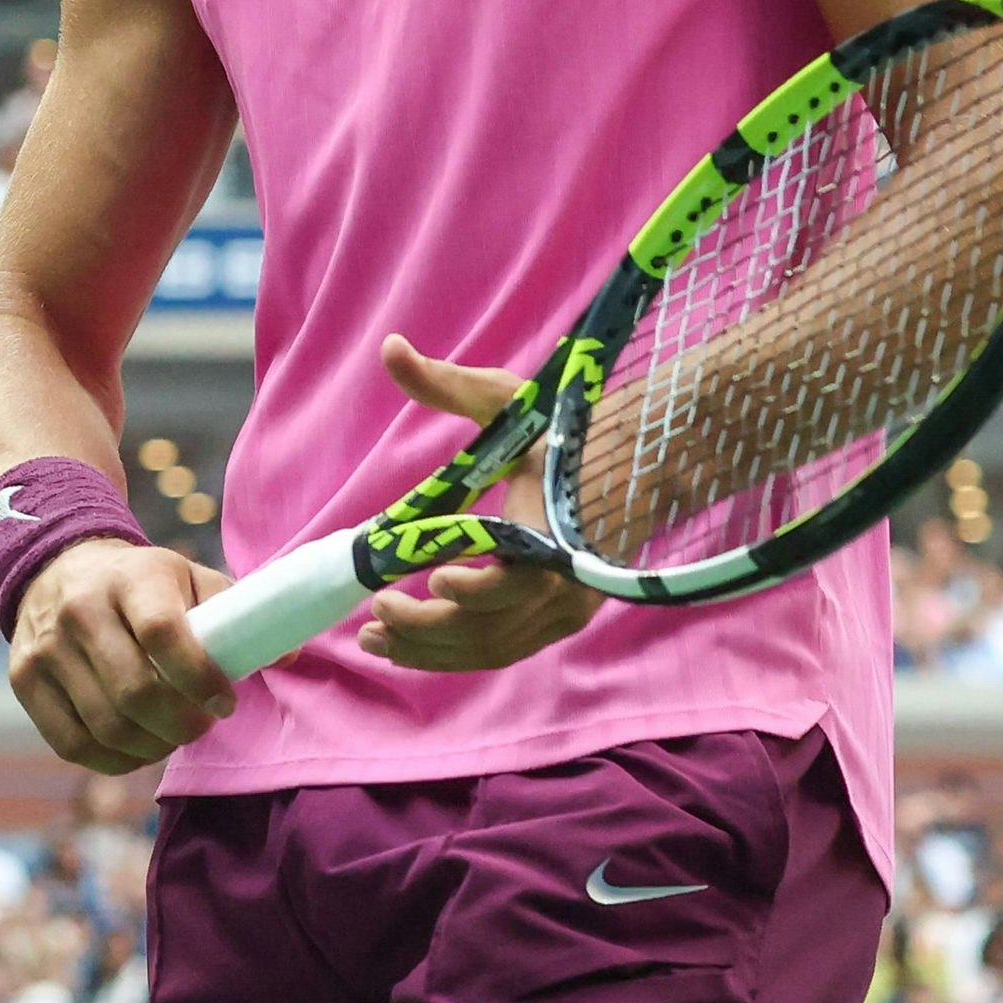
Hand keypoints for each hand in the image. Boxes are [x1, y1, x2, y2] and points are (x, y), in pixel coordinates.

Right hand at [7, 537, 232, 775]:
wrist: (56, 567)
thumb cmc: (140, 583)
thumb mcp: (186, 576)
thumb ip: (234, 613)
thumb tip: (286, 656)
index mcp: (130, 578)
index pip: (164, 634)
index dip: (201, 679)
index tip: (224, 702)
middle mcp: (80, 610)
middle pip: (136, 692)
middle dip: (182, 725)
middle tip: (201, 725)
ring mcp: (45, 648)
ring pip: (107, 726)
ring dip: (152, 746)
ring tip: (171, 735)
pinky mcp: (24, 680)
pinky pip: (73, 744)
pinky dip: (114, 759)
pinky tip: (136, 745)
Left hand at [355, 335, 606, 672]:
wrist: (629, 465)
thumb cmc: (560, 429)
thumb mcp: (506, 399)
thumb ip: (447, 383)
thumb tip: (390, 347)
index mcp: (558, 532)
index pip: (520, 580)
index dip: (478, 588)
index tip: (435, 577)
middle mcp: (567, 584)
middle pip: (494, 627)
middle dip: (429, 629)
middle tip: (377, 610)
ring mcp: (563, 610)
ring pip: (491, 648)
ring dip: (430, 651)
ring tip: (373, 638)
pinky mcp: (554, 623)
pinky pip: (500, 649)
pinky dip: (452, 655)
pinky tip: (406, 646)